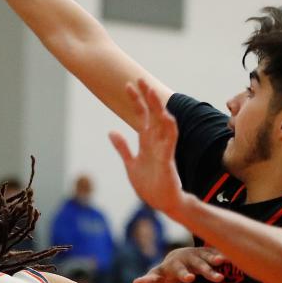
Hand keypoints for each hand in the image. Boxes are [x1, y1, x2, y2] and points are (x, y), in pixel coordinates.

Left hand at [110, 79, 184, 215]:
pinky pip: (170, 142)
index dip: (136, 100)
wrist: (163, 203)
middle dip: (146, 97)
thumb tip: (112, 132)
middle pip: (152, 114)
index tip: (129, 84)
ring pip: (162, 123)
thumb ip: (123, 148)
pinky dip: (169, 129)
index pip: (142, 115)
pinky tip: (167, 117)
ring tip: (152, 92)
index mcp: (147, 142)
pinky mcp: (167, 161)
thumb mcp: (131, 164)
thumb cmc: (150, 185)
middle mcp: (156, 142)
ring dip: (158, 108)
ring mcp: (163, 150)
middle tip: (140, 79)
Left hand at [134, 246, 226, 282]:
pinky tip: (239, 258)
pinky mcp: (212, 254)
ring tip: (226, 262)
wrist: (180, 257)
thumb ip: (148, 280)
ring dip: (218, 259)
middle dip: (207, 271)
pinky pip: (221, 255)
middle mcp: (190, 258)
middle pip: (199, 265)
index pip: (180, 270)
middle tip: (216, 278)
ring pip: (211, 258)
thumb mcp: (158, 275)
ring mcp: (202, 255)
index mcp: (176, 264)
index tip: (189, 279)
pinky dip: (228, 256)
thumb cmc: (168, 271)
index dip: (184, 274)